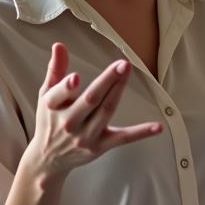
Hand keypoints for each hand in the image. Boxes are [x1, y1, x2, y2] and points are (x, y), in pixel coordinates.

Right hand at [24, 43, 163, 178]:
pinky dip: (141, 132)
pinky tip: (158, 127)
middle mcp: (69, 123)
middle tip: (122, 64)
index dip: (67, 88)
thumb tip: (59, 45)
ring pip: (106, 112)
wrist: (48, 159)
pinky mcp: (100, 147)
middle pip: (90, 100)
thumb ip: (55, 70)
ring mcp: (85, 136)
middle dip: (106, 82)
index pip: (58, 96)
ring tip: (128, 72)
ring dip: (118, 92)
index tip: (76, 77)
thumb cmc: (49, 120)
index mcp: (52, 108)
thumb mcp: (46, 96)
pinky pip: (123, 139)